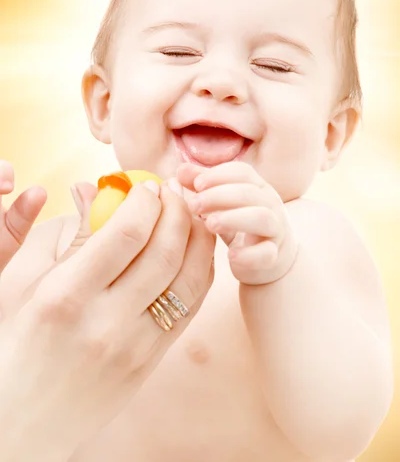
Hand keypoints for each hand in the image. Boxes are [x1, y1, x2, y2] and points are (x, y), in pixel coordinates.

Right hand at [0, 178, 213, 461]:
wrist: (20, 419)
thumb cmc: (11, 341)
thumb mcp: (21, 282)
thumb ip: (63, 232)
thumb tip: (91, 189)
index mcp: (64, 296)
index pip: (126, 233)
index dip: (145, 200)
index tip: (147, 184)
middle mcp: (105, 323)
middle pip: (164, 252)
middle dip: (177, 210)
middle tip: (173, 191)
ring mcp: (134, 347)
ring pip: (189, 279)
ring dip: (198, 237)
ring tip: (190, 213)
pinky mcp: (150, 362)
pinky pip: (190, 308)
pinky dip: (200, 271)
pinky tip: (194, 250)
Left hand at [178, 161, 297, 284]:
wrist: (269, 260)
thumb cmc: (239, 226)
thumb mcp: (221, 205)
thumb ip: (203, 187)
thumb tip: (180, 170)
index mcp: (257, 187)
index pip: (242, 172)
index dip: (218, 175)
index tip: (196, 183)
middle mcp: (270, 204)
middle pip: (249, 193)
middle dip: (219, 196)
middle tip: (194, 205)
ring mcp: (275, 230)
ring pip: (262, 218)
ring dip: (233, 218)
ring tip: (209, 224)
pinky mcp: (275, 256)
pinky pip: (267, 253)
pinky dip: (249, 254)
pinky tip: (230, 255)